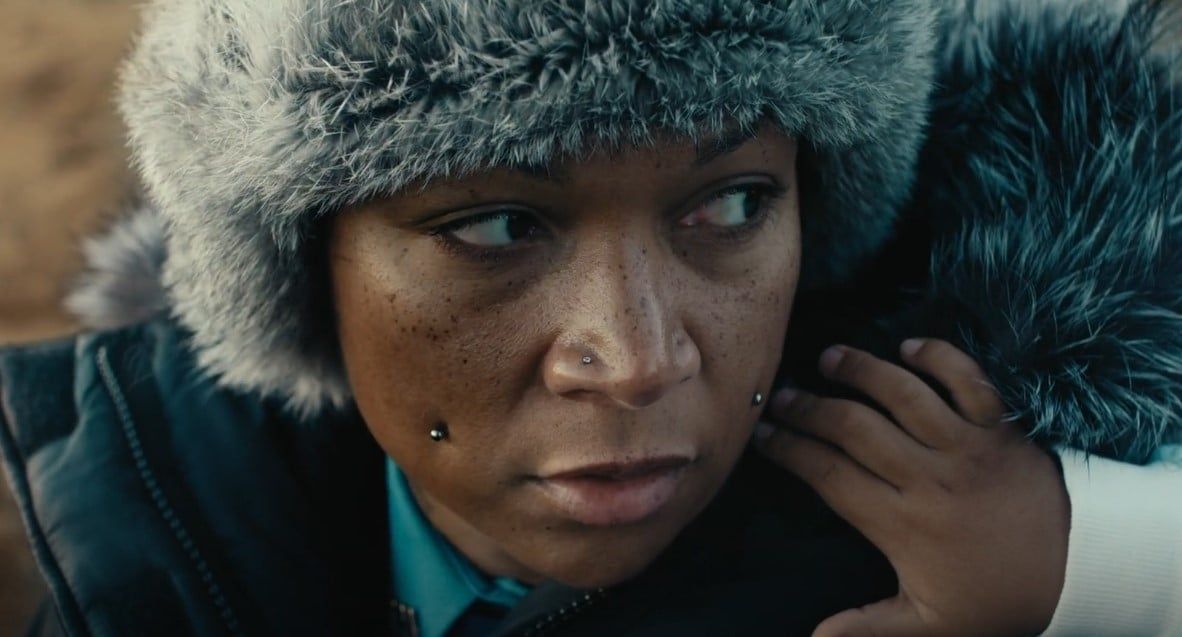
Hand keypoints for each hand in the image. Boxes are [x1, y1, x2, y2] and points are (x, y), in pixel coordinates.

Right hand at [754, 339, 1069, 636]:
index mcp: (903, 522)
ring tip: (829, 358)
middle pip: (854, 428)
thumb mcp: (931, 624)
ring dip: (862, 371)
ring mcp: (966, 446)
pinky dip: (939, 358)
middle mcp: (928, 476)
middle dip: (809, 407)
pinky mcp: (1000, 427)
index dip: (789, 450)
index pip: (829, 474)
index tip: (761, 435)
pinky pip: (967, 379)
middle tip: (780, 396)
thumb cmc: (997, 596)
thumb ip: (868, 630)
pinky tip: (908, 347)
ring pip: (903, 394)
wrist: (1078, 569)